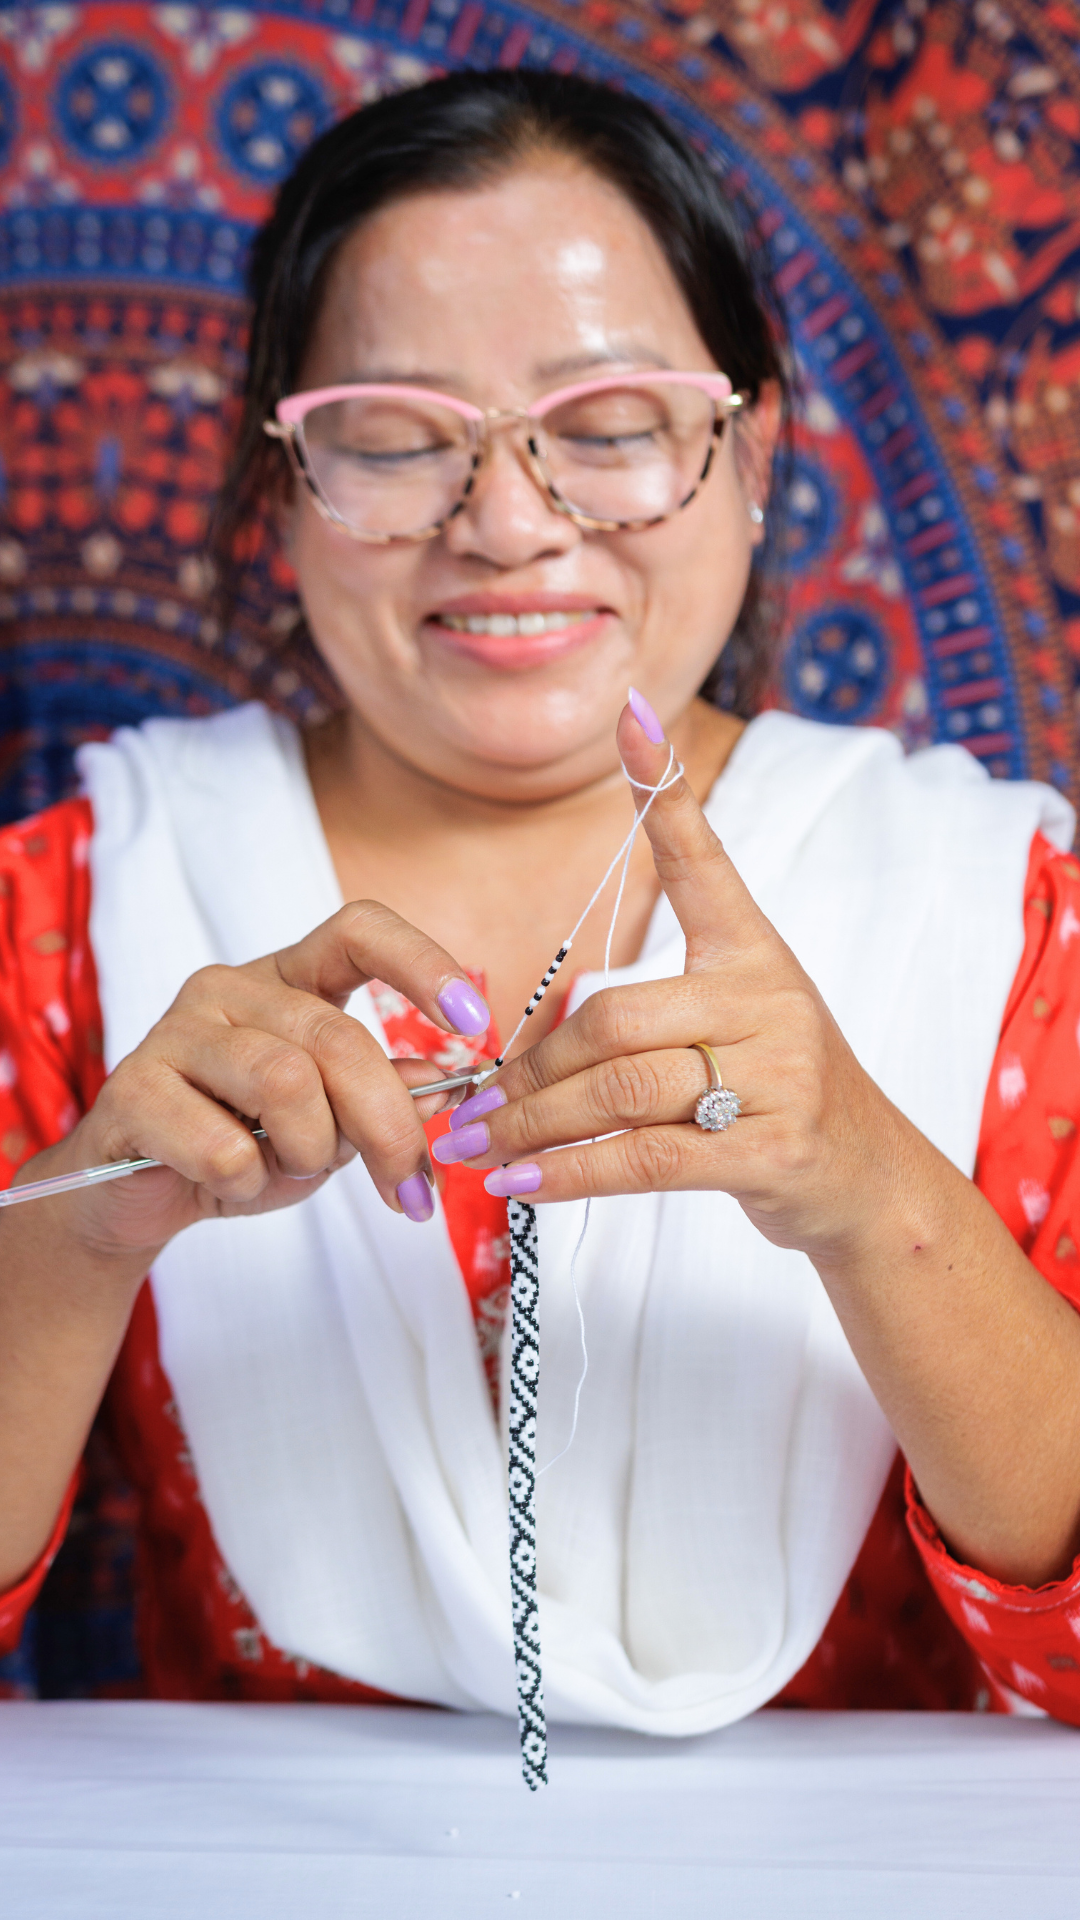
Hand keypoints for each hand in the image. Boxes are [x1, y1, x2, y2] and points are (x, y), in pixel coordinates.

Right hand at [25, 901, 490, 1260]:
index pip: (360, 930)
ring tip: (288, 1170)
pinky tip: (228, 1183)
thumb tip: (447, 1090)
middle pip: (338, 1039)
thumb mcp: (331, 1124)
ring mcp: (176, 1030)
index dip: (422, 964)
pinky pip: (224, 1146)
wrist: (138, 1195)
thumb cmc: (243, 1145)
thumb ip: (382, 1099)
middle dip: (388, 1127)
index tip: (473, 1023)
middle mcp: (231, 987)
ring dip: (308, 1153)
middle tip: (410, 1190)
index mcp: (289, 980)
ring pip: (285, 1085)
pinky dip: (247, 1183)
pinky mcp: (133, 1088)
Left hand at [436, 700, 908, 1265]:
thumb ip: (645, 1013)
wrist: (869, 1180)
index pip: (702, 859)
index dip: (664, 789)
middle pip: (615, 1018)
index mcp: (753, 952)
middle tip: (471, 1106)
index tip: (630, 713)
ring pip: (623, 1090)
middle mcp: (770, 1001)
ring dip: (533, 1125)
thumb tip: (529, 1037)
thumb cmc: (774, 1093)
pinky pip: (648, 1159)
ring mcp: (781, 1077)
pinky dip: (571, 1174)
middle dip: (530, 1069)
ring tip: (476, 1147)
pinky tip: (519, 1184)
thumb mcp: (732, 1022)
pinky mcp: (776, 1152)